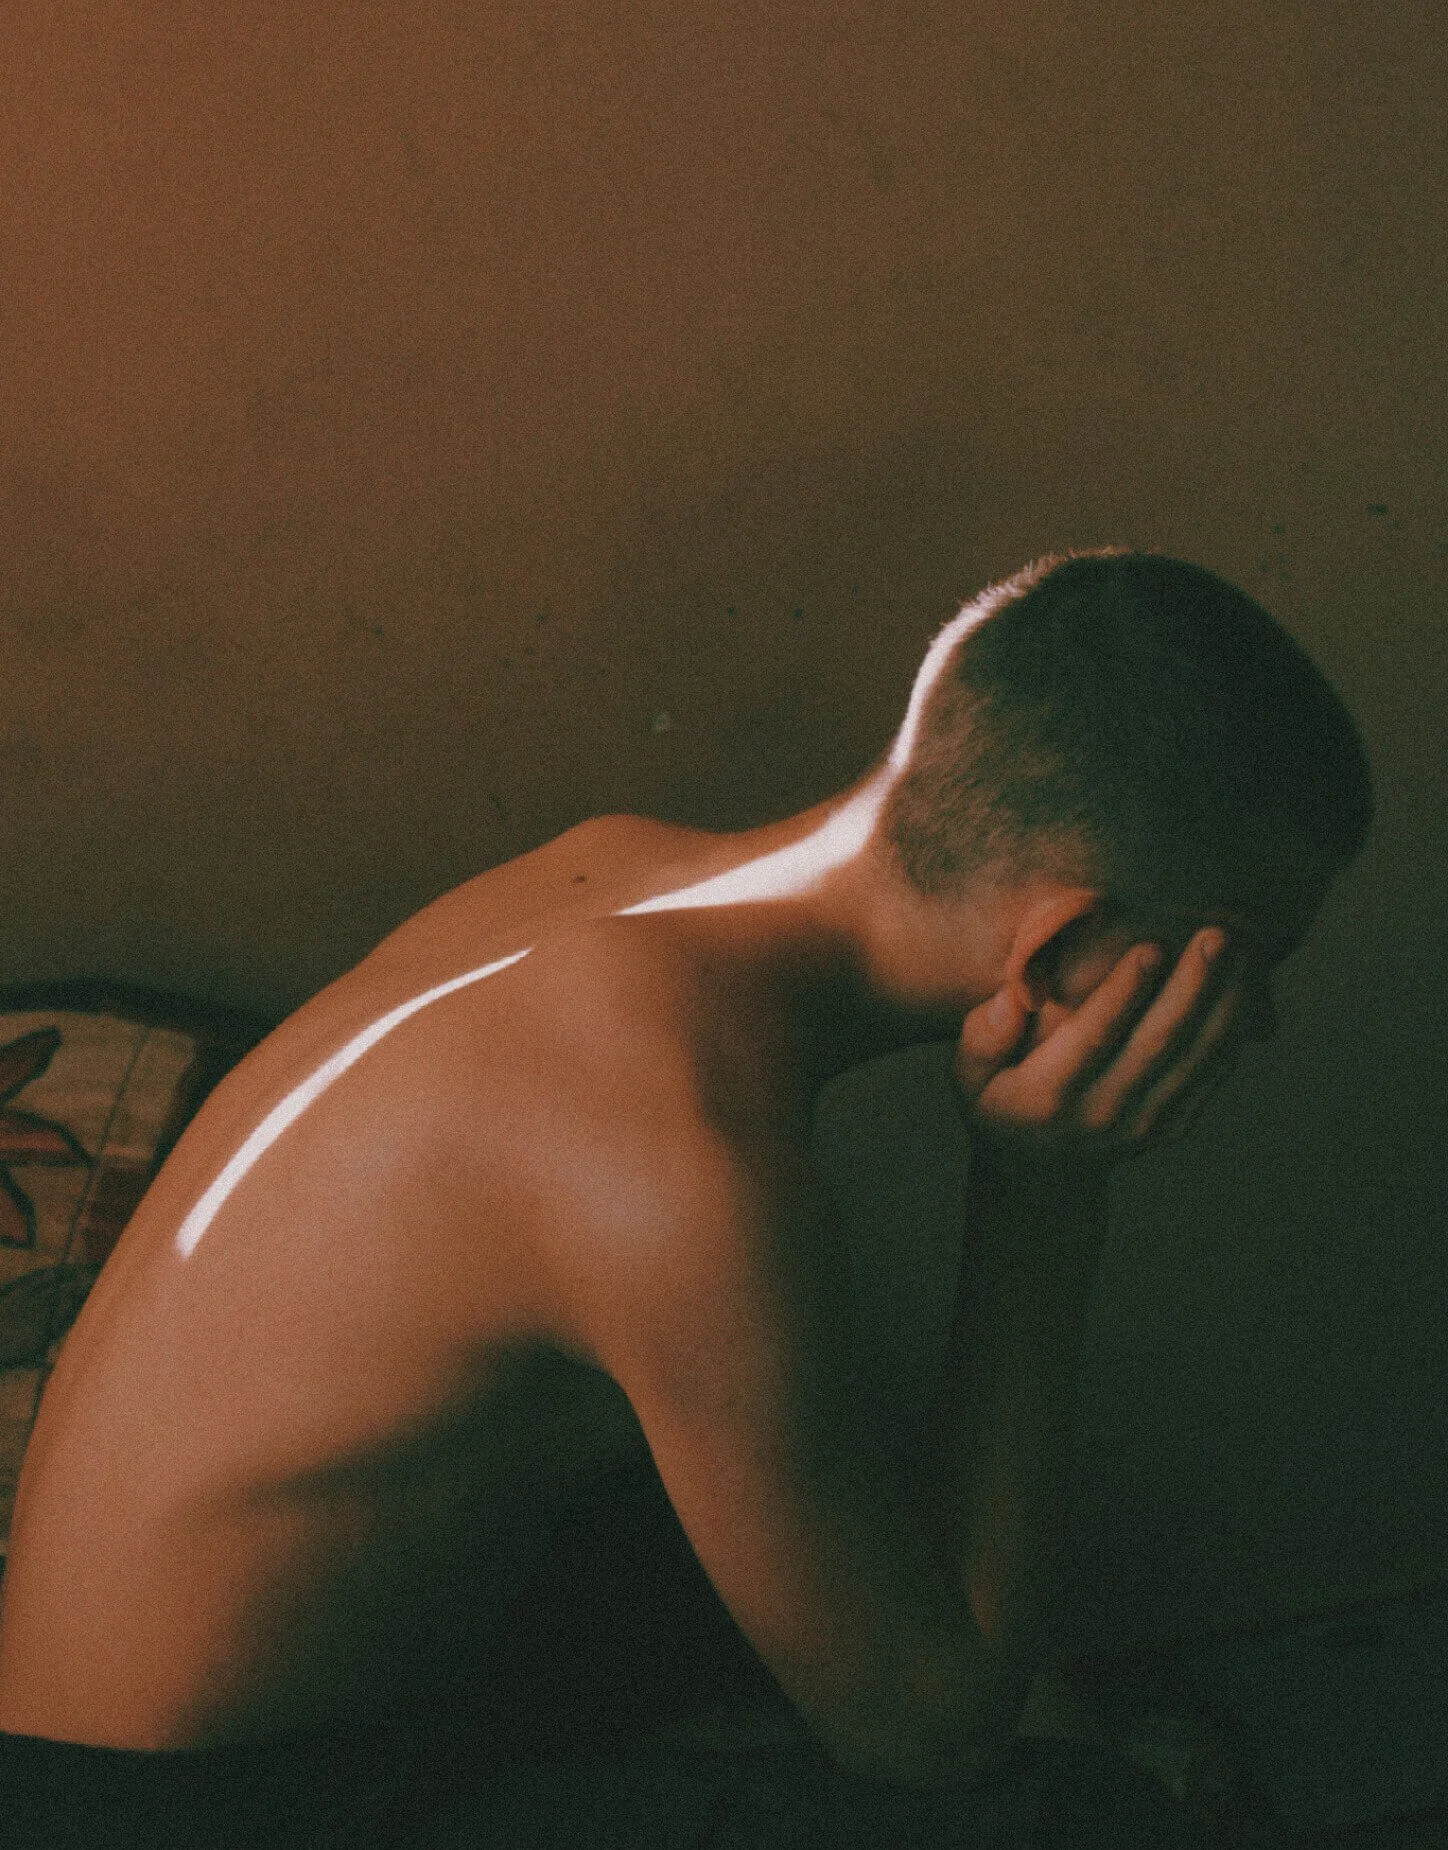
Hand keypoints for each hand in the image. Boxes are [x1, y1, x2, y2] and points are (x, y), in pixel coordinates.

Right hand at [954, 927, 1247, 1177]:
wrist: (1040, 1173)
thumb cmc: (1001, 1100)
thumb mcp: (969, 1073)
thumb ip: (984, 1033)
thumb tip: (1017, 994)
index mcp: (1047, 1097)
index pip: (1091, 1039)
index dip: (1123, 994)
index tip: (1150, 946)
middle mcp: (1101, 1115)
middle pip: (1157, 1046)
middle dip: (1192, 987)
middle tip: (1215, 935)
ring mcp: (1142, 1126)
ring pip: (1195, 1060)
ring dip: (1225, 1004)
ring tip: (1244, 954)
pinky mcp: (1171, 1127)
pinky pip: (1211, 1077)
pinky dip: (1233, 1033)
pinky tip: (1246, 990)